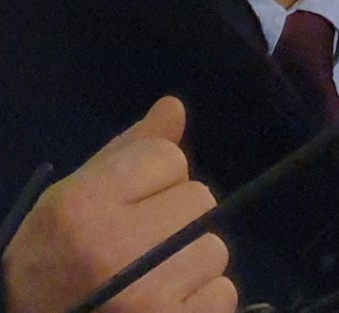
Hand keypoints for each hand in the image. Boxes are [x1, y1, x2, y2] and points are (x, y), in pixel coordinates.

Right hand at [3, 98, 233, 312]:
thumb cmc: (53, 260)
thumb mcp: (73, 200)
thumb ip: (126, 153)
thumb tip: (175, 107)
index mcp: (82, 208)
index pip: (168, 158)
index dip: (155, 179)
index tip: (128, 207)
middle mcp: (116, 247)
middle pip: (200, 199)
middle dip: (177, 218)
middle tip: (140, 247)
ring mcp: (149, 294)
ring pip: (215, 248)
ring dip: (191, 261)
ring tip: (149, 279)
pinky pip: (223, 293)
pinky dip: (201, 299)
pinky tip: (163, 304)